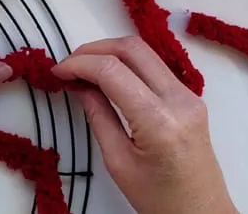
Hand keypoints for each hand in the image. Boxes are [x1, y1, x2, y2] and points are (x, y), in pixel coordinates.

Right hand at [53, 37, 236, 213]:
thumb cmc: (160, 199)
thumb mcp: (118, 161)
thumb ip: (98, 116)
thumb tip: (78, 84)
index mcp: (160, 122)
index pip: (112, 71)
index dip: (79, 64)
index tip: (57, 71)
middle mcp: (179, 100)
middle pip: (132, 49)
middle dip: (93, 49)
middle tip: (68, 65)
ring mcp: (189, 96)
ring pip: (144, 52)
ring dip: (109, 52)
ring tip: (83, 69)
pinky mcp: (190, 97)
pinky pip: (154, 66)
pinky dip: (126, 63)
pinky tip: (106, 77)